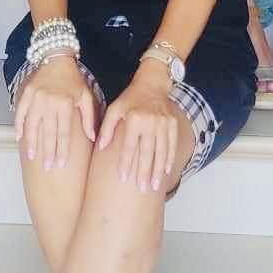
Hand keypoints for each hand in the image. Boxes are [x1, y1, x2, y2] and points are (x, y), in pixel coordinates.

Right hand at [14, 56, 97, 170]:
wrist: (57, 58)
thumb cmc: (73, 79)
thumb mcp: (86, 96)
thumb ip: (90, 117)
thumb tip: (93, 138)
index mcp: (65, 103)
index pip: (64, 133)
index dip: (62, 150)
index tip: (61, 163)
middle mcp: (50, 102)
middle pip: (48, 132)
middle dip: (48, 152)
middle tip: (47, 167)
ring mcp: (36, 98)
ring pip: (32, 125)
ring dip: (31, 142)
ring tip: (32, 156)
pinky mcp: (26, 94)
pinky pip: (20, 113)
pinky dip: (19, 126)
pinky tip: (19, 138)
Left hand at [98, 70, 181, 191]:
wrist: (152, 83)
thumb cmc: (130, 98)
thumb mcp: (114, 108)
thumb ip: (106, 127)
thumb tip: (100, 147)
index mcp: (134, 118)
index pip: (129, 146)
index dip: (126, 162)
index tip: (123, 178)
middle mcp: (150, 121)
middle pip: (147, 152)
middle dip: (144, 172)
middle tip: (142, 188)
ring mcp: (164, 123)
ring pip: (161, 151)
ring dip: (158, 170)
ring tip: (154, 186)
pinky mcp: (173, 124)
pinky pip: (172, 145)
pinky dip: (169, 159)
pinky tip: (166, 171)